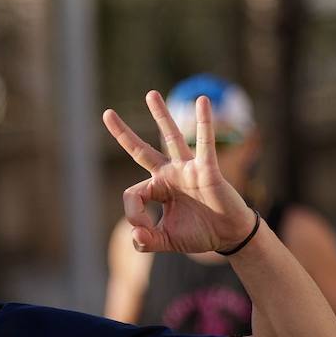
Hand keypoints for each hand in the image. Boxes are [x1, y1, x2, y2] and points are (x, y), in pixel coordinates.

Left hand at [102, 91, 255, 253]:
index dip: (133, 213)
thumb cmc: (199, 234)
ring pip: (171, 138)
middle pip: (141, 151)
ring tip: (150, 95)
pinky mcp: (207, 169)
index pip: (133, 194)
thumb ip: (148, 241)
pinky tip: (202, 102)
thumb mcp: (167, 241)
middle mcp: (170, 174)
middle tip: (107, 114)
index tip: (142, 229)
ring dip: (161, 116)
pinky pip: (205, 143)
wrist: (228, 236)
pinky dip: (205, 123)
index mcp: (158, 189)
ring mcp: (188, 169)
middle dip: (124, 134)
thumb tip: (135, 235)